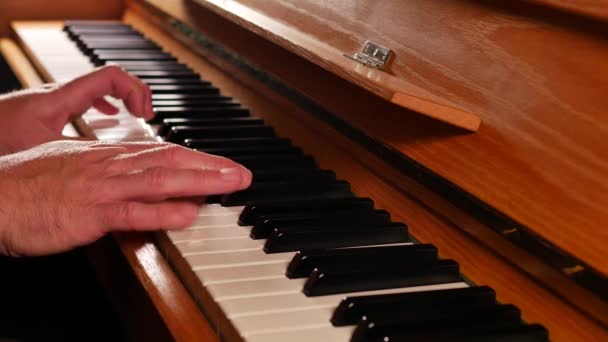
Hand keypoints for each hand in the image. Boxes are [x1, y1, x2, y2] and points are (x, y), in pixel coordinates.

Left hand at [0, 65, 152, 154]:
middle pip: (110, 80)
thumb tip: (115, 162)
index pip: (113, 76)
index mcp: (63, 97)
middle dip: (135, 95)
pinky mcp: (47, 112)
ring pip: (97, 90)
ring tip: (136, 118)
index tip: (145, 115)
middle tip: (148, 116)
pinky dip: (103, 107)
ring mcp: (54, 102)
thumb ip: (82, 153)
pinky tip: (107, 122)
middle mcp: (60, 95)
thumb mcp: (46, 151)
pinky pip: (85, 100)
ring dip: (121, 100)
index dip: (136, 91)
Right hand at [0, 140, 251, 256]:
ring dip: (201, 180)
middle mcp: (111, 165)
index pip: (163, 152)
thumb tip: (137, 176)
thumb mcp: (74, 166)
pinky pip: (132, 211)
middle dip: (212, 166)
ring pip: (160, 179)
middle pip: (171, 160)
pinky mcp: (90, 213)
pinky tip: (188, 213)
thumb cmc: (30, 184)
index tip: (224, 165)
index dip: (198, 158)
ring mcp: (102, 188)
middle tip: (243, 174)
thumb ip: (109, 171)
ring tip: (232, 184)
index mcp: (108, 155)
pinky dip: (162, 211)